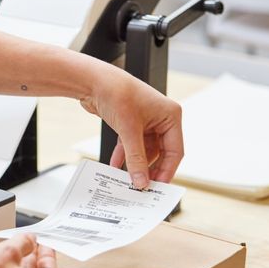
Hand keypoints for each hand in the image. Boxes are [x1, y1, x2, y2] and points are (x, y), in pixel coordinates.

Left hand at [80, 72, 183, 187]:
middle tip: (142, 187)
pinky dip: (124, 155)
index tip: (157, 187)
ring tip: (127, 180)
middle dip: (150, 169)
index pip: (175, 151)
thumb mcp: (129, 131)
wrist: (93, 80)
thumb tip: (141, 182)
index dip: (167, 171)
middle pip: (161, 152)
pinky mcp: (131, 123)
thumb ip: (136, 159)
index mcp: (171, 116)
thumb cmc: (117, 94)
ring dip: (135, 164)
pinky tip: (116, 167)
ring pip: (144, 150)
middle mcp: (161, 118)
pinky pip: (131, 145)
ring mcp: (146, 121)